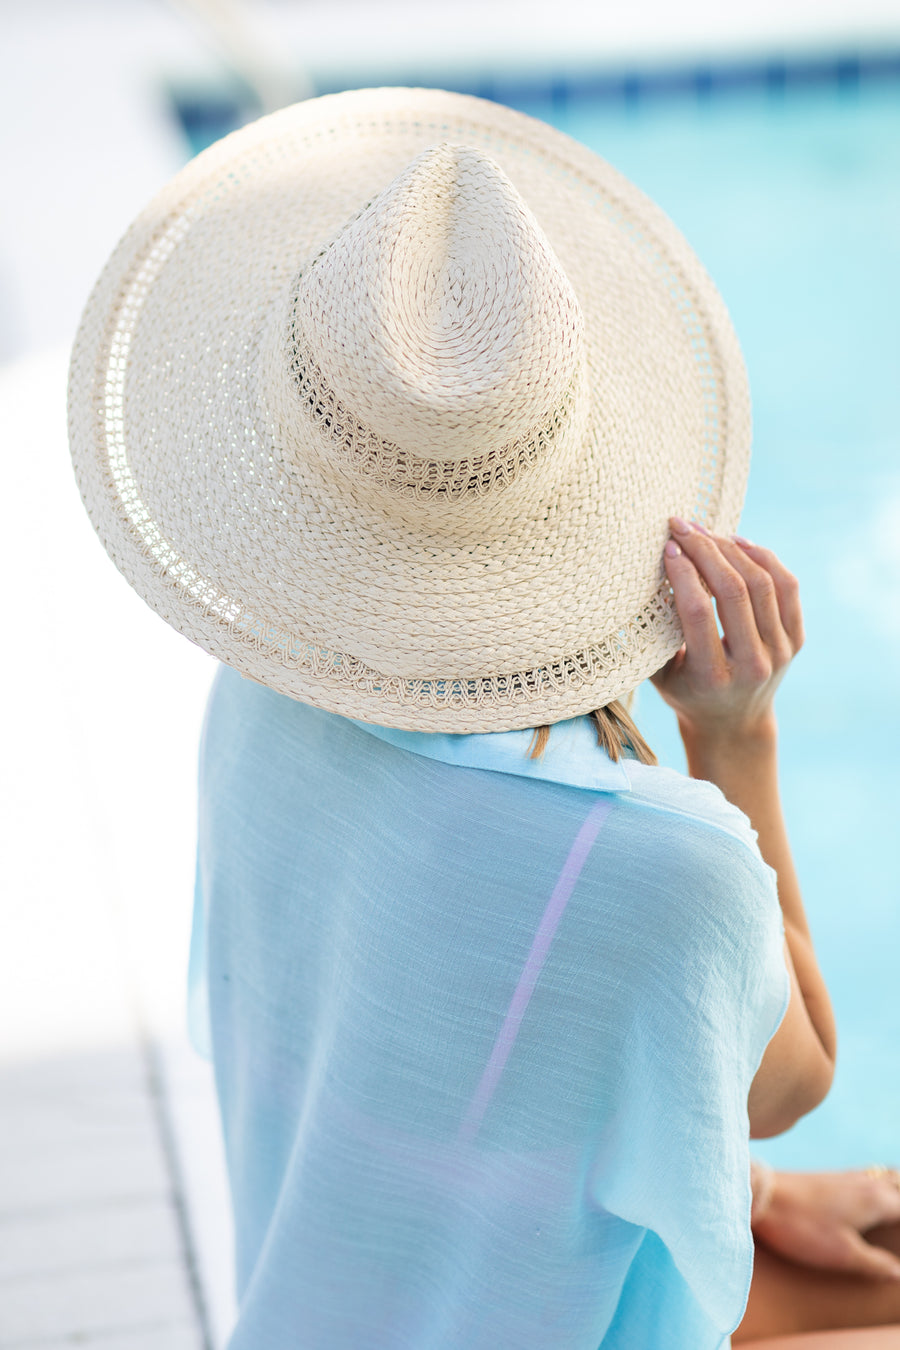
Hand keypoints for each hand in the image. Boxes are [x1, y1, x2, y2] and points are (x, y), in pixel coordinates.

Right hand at [651, 519, 803, 744]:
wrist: (733, 723)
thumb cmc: (686, 692)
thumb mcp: (660, 673)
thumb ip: (653, 633)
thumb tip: (644, 574)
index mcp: (713, 678)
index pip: (698, 613)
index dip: (682, 573)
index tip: (667, 547)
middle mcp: (753, 666)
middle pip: (735, 591)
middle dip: (706, 550)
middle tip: (682, 526)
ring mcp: (780, 652)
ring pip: (763, 583)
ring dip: (732, 548)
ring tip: (707, 532)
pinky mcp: (795, 639)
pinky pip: (786, 586)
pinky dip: (763, 557)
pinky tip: (738, 542)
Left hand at [753, 1168, 899, 1280]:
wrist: (759, 1195)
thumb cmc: (802, 1227)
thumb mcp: (843, 1254)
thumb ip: (876, 1263)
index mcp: (876, 1200)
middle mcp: (864, 1182)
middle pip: (899, 1184)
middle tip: (899, 1227)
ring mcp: (844, 1177)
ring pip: (882, 1175)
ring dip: (894, 1187)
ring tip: (894, 1206)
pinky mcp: (827, 1178)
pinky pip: (864, 1175)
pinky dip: (876, 1184)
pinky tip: (867, 1196)